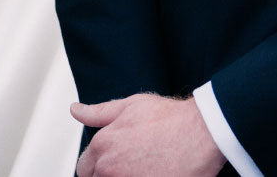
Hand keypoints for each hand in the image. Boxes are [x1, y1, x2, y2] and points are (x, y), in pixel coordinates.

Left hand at [73, 94, 226, 176]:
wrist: (201, 133)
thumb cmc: (169, 117)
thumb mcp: (131, 105)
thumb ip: (99, 112)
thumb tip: (75, 110)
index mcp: (102, 145)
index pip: (84, 168)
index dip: (97, 164)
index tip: (116, 160)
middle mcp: (108, 168)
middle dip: (109, 173)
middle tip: (133, 163)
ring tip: (145, 167)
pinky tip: (154, 173)